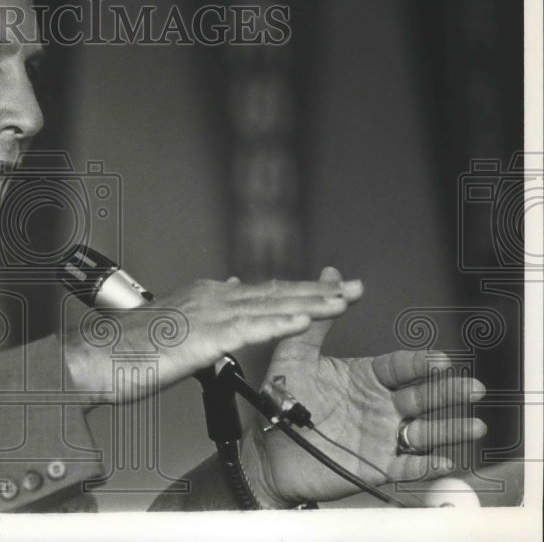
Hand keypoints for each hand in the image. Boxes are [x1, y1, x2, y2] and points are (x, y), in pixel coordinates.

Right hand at [65, 275, 362, 404]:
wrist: (99, 357)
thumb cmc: (128, 350)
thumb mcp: (173, 327)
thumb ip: (204, 312)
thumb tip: (230, 291)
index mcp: (205, 296)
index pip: (263, 292)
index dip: (299, 291)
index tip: (329, 292)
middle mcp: (211, 297)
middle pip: (276, 292)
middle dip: (318, 290)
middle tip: (354, 288)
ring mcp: (209, 314)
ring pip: (271, 305)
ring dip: (311, 302)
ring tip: (344, 300)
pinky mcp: (205, 336)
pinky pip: (252, 327)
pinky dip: (282, 321)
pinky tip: (306, 320)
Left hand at [243, 267, 486, 506]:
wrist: (267, 446)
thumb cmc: (281, 398)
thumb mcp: (295, 353)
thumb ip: (318, 318)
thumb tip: (332, 274)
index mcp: (365, 378)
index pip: (400, 367)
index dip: (420, 364)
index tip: (440, 360)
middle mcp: (379, 406)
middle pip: (421, 397)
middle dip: (449, 392)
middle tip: (473, 388)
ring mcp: (381, 436)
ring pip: (423, 431)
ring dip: (450, 428)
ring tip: (474, 425)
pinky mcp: (376, 466)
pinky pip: (407, 467)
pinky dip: (427, 464)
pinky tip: (444, 459)